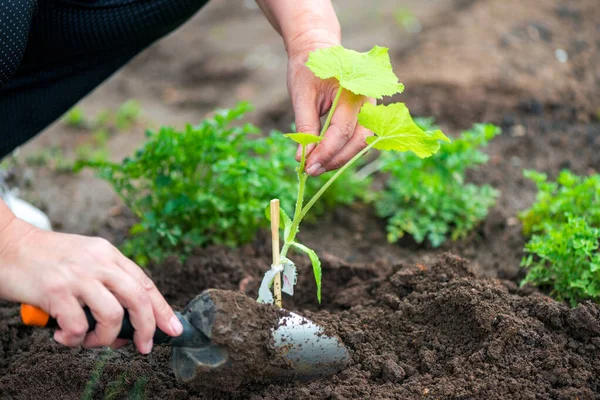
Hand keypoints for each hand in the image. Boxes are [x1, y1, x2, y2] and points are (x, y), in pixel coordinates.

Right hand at [0, 214, 182, 353]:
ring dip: (103, 338)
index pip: (145, 283)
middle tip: (141, 346)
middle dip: (146, 328)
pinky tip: (63, 336)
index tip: (173, 328)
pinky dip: (73, 339)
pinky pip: (77, 326)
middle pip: (138, 298)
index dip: (162, 308)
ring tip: (87, 341)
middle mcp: (98, 262)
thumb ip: (106, 280)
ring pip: (112, 315)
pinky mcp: (56, 289)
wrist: (8, 245)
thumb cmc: (46, 259)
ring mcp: (78, 275)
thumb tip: (127, 319)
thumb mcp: (85, 258)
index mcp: (108, 254)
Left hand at [286, 31, 374, 176]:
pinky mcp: (367, 115)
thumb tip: (302, 158)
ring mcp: (372, 108)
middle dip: (335, 160)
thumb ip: (305, 126)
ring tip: (317, 166)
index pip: (342, 130)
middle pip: (359, 141)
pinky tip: (326, 157)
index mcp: (353, 90)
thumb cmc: (309, 69)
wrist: (318, 49)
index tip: (307, 166)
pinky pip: (360, 139)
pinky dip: (344, 151)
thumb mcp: (301, 94)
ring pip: (363, 143)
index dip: (325, 152)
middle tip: (311, 171)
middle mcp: (369, 100)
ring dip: (341, 159)